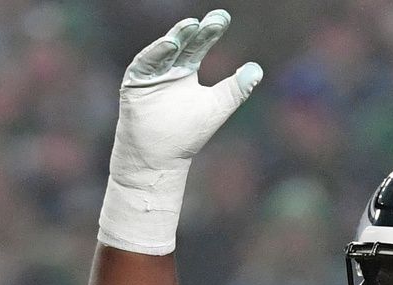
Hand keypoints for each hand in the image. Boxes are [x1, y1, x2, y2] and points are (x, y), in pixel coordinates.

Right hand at [100, 9, 261, 254]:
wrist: (160, 158)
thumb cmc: (188, 134)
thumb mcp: (217, 106)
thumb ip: (236, 88)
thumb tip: (257, 68)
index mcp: (185, 72)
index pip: (199, 46)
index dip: (210, 32)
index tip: (223, 18)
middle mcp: (168, 69)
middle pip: (184, 44)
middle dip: (197, 31)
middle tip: (215, 19)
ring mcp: (151, 74)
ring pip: (164, 51)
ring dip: (177, 38)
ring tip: (191, 26)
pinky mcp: (135, 83)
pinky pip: (146, 64)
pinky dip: (157, 53)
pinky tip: (171, 43)